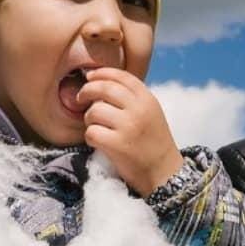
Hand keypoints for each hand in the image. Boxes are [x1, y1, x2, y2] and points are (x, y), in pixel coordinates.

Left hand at [77, 68, 183, 196]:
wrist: (164, 172)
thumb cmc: (153, 142)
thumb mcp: (151, 113)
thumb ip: (132, 98)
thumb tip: (101, 82)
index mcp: (148, 99)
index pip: (121, 76)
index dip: (102, 73)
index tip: (90, 76)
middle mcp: (139, 110)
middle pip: (104, 88)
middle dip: (87, 91)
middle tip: (81, 98)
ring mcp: (128, 127)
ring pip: (94, 111)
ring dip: (89, 118)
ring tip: (97, 126)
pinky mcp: (117, 145)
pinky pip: (91, 132)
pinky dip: (90, 137)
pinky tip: (98, 141)